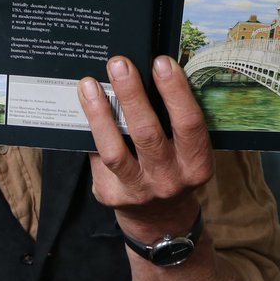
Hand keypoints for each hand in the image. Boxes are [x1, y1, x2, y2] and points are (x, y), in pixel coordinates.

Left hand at [78, 55, 211, 235]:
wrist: (160, 219)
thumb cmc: (173, 169)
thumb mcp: (186, 151)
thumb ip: (172, 122)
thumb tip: (145, 76)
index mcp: (196, 165)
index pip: (189, 123)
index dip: (175, 92)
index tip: (161, 62)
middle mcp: (169, 180)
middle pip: (147, 133)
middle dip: (131, 95)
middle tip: (118, 64)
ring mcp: (138, 191)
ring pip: (114, 150)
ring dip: (100, 113)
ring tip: (89, 85)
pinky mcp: (112, 195)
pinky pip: (97, 159)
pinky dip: (91, 133)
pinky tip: (83, 110)